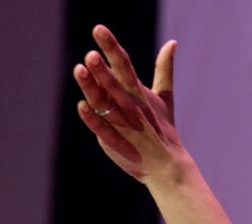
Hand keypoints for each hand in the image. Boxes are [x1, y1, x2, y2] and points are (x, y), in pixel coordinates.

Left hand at [73, 25, 184, 182]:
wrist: (166, 165)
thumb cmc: (162, 129)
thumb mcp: (165, 97)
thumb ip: (164, 69)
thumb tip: (172, 42)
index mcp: (140, 93)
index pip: (124, 64)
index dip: (111, 47)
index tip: (98, 30)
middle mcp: (130, 106)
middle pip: (114, 84)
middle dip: (102, 69)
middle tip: (91, 54)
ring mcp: (122, 125)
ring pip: (104, 104)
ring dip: (92, 88)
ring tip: (79, 70)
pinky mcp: (114, 142)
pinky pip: (102, 129)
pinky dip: (92, 118)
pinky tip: (81, 105)